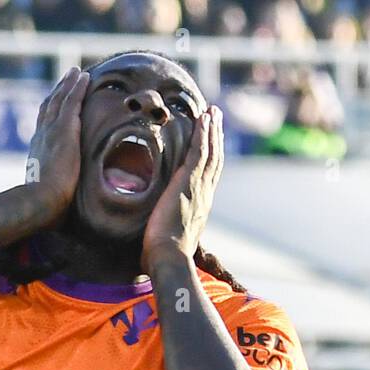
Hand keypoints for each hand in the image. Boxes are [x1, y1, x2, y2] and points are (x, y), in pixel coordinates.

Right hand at [24, 67, 88, 228]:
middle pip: (49, 108)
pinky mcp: (64, 131)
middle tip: (67, 80)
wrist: (38, 204)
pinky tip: (84, 77)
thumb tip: (63, 217)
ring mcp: (51, 133)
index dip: (50, 115)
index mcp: (37, 153)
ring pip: (60, 101)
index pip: (44, 128)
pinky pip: (71, 102)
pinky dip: (76, 88)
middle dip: (58, 93)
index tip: (57, 105)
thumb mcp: (51, 202)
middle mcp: (40, 138)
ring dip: (68, 85)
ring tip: (77, 73)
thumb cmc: (45, 211)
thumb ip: (56, 200)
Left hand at [142, 106, 223, 272]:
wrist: (168, 257)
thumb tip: (153, 232)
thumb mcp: (166, 238)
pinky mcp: (190, 182)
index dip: (211, 158)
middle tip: (216, 120)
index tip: (211, 144)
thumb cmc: (163, 255)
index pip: (208, 177)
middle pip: (214, 160)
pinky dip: (204, 134)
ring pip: (210, 152)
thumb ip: (164, 228)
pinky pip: (200, 151)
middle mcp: (204, 194)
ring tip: (212, 112)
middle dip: (215, 139)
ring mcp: (199, 187)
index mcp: (200, 207)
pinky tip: (204, 118)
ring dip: (212, 130)